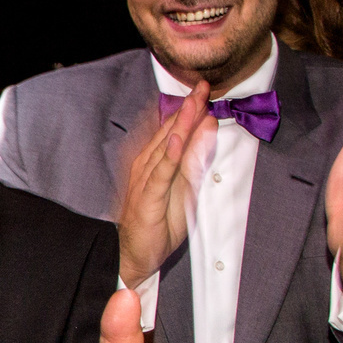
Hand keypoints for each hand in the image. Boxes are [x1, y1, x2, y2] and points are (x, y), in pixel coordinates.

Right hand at [116, 83, 211, 285]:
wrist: (134, 255)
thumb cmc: (157, 223)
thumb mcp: (184, 188)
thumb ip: (194, 159)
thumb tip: (208, 132)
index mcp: (155, 161)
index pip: (174, 129)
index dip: (190, 109)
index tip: (204, 89)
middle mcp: (147, 165)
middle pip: (169, 132)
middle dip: (188, 109)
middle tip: (203, 87)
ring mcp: (145, 180)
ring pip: (165, 147)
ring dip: (180, 125)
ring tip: (194, 105)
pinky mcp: (147, 197)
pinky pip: (160, 173)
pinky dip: (169, 155)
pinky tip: (177, 140)